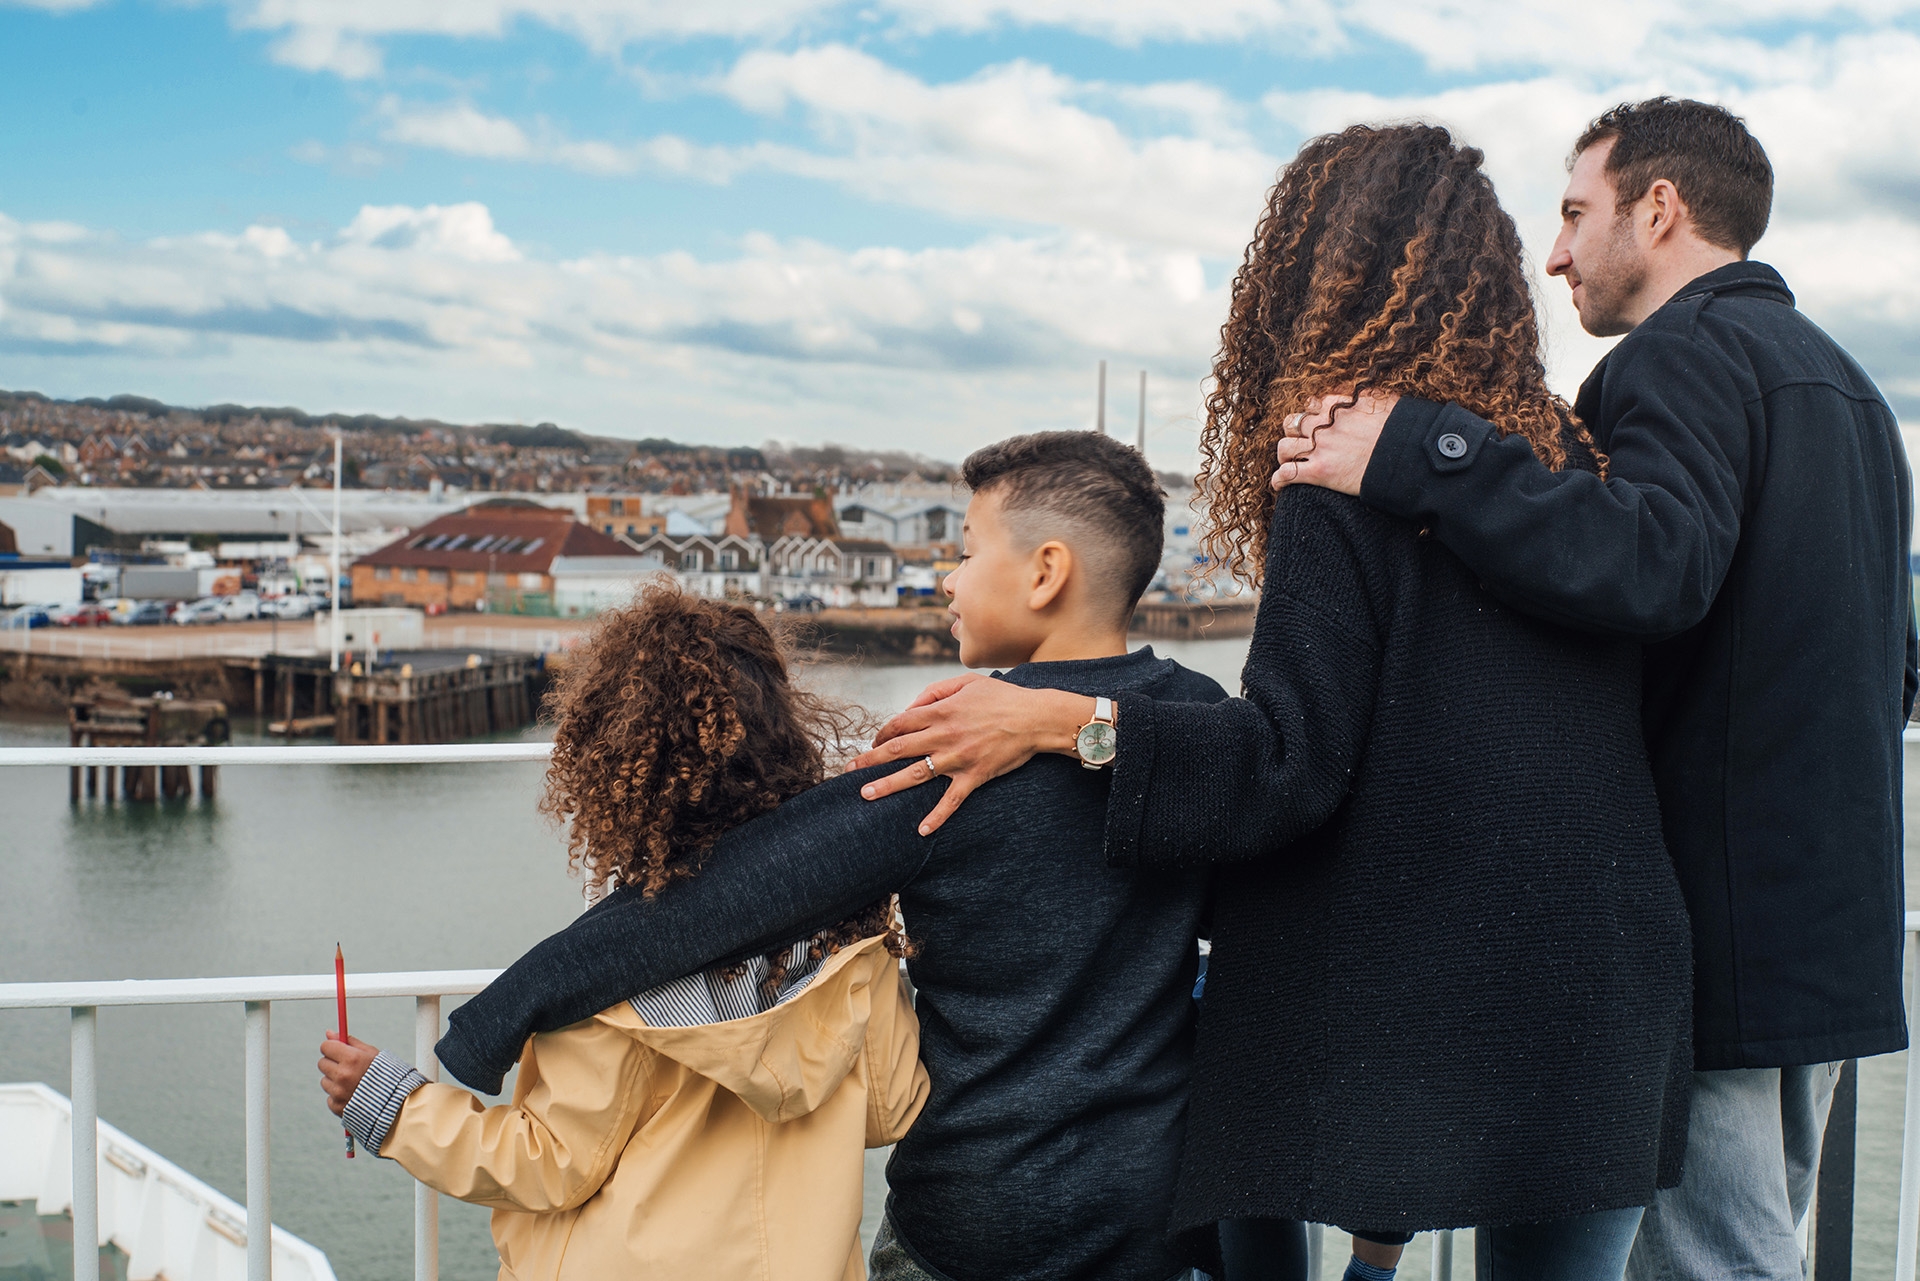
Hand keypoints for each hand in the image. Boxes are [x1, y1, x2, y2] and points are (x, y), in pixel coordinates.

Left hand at [319, 1032, 378, 1116]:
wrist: (394, 1102)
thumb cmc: (384, 1074)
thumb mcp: (371, 1053)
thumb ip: (349, 1042)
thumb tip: (329, 1033)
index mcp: (352, 1059)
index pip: (326, 1047)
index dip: (332, 1047)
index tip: (337, 1050)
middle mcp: (343, 1075)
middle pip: (322, 1063)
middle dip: (332, 1063)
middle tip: (347, 1067)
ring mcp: (338, 1093)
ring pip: (325, 1081)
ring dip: (335, 1081)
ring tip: (353, 1083)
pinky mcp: (337, 1106)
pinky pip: (330, 1097)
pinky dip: (338, 1096)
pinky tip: (353, 1095)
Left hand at [848, 678, 1090, 835]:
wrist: (1036, 718)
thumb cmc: (1002, 697)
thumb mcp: (966, 683)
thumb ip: (935, 692)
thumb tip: (910, 706)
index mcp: (940, 711)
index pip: (899, 723)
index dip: (881, 733)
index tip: (873, 743)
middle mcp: (944, 735)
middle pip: (897, 749)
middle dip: (869, 760)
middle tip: (848, 771)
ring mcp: (958, 758)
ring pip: (915, 774)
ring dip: (888, 785)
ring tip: (865, 795)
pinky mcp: (974, 776)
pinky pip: (951, 800)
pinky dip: (937, 816)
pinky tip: (922, 830)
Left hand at [1271, 391, 1398, 494]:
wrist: (1406, 455)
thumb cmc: (1402, 430)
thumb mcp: (1385, 402)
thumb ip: (1368, 397)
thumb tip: (1364, 395)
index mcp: (1338, 406)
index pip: (1312, 405)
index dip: (1311, 415)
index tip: (1315, 423)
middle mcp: (1324, 425)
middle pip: (1293, 424)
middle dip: (1294, 433)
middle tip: (1301, 443)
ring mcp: (1320, 448)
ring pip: (1285, 447)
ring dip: (1284, 455)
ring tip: (1289, 462)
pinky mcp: (1320, 471)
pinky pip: (1287, 474)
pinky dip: (1279, 480)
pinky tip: (1279, 484)